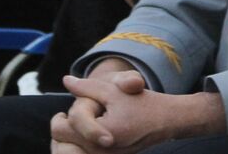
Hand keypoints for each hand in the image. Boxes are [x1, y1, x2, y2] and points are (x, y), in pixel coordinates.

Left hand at [51, 71, 223, 153]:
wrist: (166, 121)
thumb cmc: (142, 103)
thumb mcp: (115, 90)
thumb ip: (87, 86)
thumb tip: (66, 80)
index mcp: (103, 135)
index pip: (65, 129)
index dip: (61, 117)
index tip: (64, 111)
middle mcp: (103, 153)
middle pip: (62, 145)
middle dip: (62, 129)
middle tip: (66, 119)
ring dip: (67, 142)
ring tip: (73, 128)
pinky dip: (78, 148)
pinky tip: (83, 137)